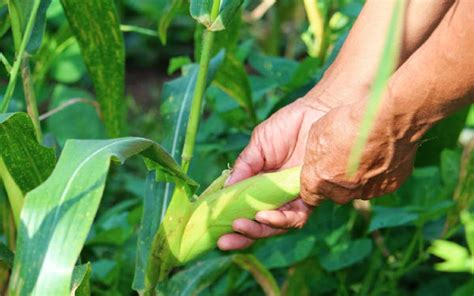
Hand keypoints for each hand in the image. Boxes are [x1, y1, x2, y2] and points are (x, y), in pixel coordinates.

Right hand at [217, 97, 326, 250]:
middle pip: (259, 223)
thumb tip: (224, 189)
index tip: (214, 230)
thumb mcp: (258, 145)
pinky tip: (264, 216)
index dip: (230, 220)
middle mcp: (277, 195)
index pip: (245, 207)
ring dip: (257, 229)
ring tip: (240, 226)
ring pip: (277, 225)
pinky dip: (280, 220)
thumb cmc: (288, 125)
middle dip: (242, 235)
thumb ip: (244, 167)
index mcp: (262, 184)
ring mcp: (294, 197)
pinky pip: (297, 216)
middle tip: (224, 241)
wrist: (318, 112)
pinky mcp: (312, 196)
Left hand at [300, 100, 417, 205]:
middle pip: (335, 193)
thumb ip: (316, 155)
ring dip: (359, 175)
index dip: (313, 186)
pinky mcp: (388, 187)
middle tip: (343, 157)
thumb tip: (319, 159)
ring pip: (358, 188)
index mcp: (318, 182)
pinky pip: (379, 182)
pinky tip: (380, 153)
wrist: (384, 119)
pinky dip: (379, 171)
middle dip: (337, 179)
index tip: (316, 177)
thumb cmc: (347, 122)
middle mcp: (341, 193)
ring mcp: (366, 192)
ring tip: (364, 151)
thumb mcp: (317, 133)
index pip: (309, 196)